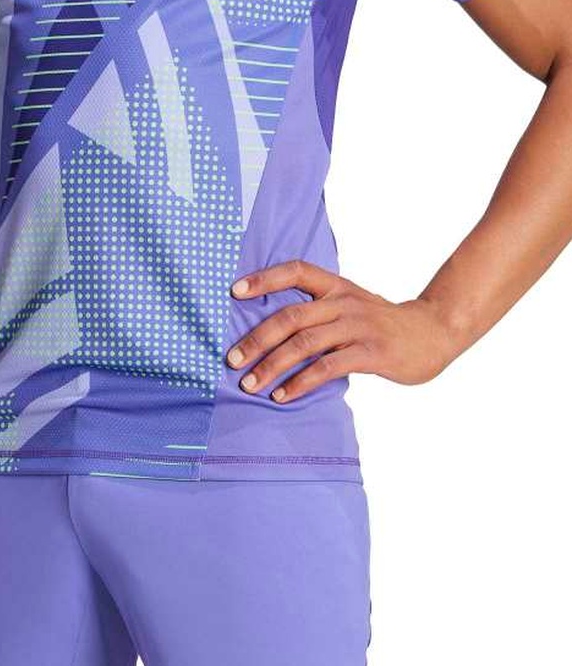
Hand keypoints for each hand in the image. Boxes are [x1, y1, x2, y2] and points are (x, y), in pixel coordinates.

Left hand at [225, 259, 461, 401]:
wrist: (434, 332)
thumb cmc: (383, 323)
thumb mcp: (351, 304)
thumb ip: (319, 310)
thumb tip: (270, 328)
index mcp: (337, 286)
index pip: (296, 271)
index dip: (264, 279)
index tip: (234, 291)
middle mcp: (344, 302)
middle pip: (291, 315)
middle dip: (256, 338)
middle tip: (231, 358)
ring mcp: (358, 327)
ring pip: (304, 343)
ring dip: (272, 365)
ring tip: (249, 384)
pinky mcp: (371, 353)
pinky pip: (327, 367)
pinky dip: (300, 383)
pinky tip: (283, 395)